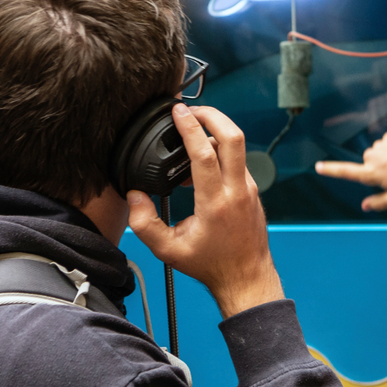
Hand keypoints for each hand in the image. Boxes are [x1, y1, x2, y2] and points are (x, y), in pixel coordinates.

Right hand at [127, 103, 283, 317]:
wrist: (247, 277)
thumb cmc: (211, 265)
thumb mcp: (169, 250)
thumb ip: (145, 223)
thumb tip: (134, 195)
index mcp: (215, 203)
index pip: (204, 153)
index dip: (190, 127)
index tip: (178, 111)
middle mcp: (237, 190)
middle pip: (234, 137)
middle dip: (214, 114)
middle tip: (193, 109)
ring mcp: (249, 188)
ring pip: (238, 147)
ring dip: (216, 132)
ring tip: (192, 133)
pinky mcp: (252, 189)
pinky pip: (238, 160)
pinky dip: (221, 150)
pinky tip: (202, 158)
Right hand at [314, 130, 386, 210]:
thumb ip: (378, 203)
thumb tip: (364, 206)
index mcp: (371, 173)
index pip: (346, 172)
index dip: (331, 170)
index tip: (318, 166)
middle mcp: (371, 157)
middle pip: (367, 164)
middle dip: (377, 169)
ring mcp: (379, 145)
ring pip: (377, 154)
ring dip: (386, 159)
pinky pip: (386, 145)